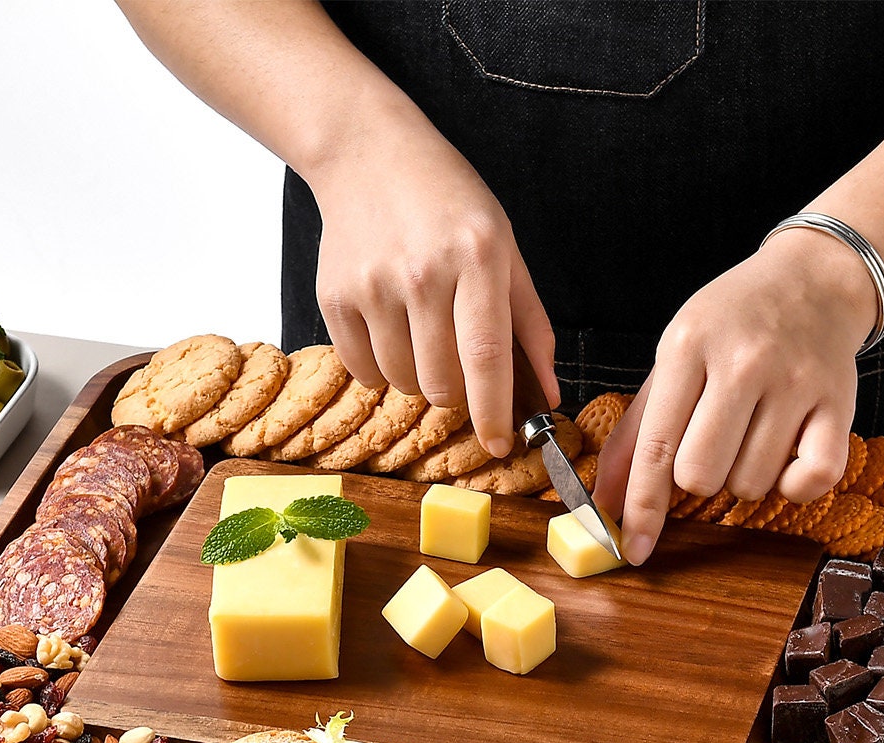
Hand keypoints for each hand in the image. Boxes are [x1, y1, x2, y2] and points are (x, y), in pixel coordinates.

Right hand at [306, 129, 557, 456]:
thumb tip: (548, 395)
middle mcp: (423, 272)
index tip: (501, 446)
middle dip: (457, 393)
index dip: (494, 412)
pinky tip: (390, 327)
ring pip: (403, 383)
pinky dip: (382, 368)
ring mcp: (374, 285)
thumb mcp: (505, 249)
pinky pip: (364, 371)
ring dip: (419, 377)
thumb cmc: (448, 203)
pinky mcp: (335, 296)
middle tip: (458, 362)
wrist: (368, 154)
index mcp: (477, 257)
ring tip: (422, 331)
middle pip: (442, 384)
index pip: (487, 357)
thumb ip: (529, 325)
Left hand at [594, 228, 878, 564]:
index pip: (656, 448)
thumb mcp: (674, 358)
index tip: (631, 550)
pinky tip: (788, 454)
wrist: (812, 281)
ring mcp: (795, 381)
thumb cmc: (731, 326)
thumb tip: (605, 502)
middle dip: (698, 478)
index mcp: (688, 346)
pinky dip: (794, 485)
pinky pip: (810, 482)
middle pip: (701, 476)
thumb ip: (637, 432)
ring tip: (753, 430)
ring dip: (744, 475)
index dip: (641, 508)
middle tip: (714, 440)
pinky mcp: (840, 402)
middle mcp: (743, 362)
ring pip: (751, 484)